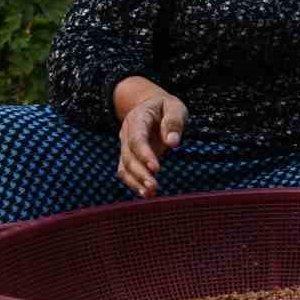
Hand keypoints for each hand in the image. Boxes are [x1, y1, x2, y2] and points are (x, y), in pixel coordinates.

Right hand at [113, 78, 186, 197]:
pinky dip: (134, 183)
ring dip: (136, 181)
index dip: (144, 154)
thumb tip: (173, 142)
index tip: (156, 168)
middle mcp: (126, 133)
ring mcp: (125, 146)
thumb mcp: (174, 106)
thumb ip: (174, 122)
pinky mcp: (129, 156)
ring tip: (150, 193)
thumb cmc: (165, 108)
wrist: (150, 106)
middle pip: (129, 156)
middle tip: (154, 186)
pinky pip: (126, 171)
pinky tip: (146, 193)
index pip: (137, 138)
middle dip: (140, 172)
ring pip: (124, 166)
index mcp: (137, 118)